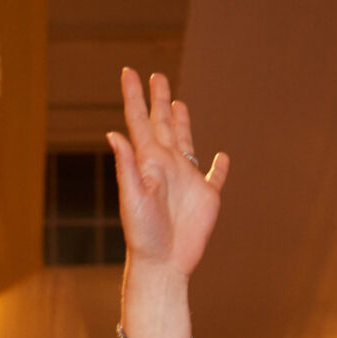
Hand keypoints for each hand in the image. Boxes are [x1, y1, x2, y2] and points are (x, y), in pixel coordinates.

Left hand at [108, 70, 226, 280]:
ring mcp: (187, 181)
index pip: (139, 122)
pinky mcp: (206, 197)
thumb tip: (114, 134)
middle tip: (157, 76)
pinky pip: (215, 178)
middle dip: (159, 100)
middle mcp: (167, 167)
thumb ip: (127, 166)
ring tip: (177, 105)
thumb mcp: (133, 198)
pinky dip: (220, 168)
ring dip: (182, 124)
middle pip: (162, 125)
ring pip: (186, 144)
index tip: (128, 72)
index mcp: (148, 163)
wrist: (164, 265)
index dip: (134, 97)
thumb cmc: (144, 235)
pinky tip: (222, 159)